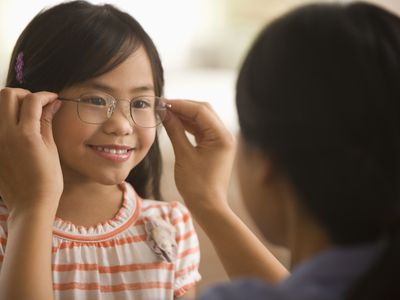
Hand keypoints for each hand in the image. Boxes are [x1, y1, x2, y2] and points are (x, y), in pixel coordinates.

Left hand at [0, 88, 62, 215]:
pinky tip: (15, 127)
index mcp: (25, 135)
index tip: (53, 99)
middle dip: (24, 94)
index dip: (45, 95)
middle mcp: (4, 134)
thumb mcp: (51, 149)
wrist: (30, 203)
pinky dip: (4, 120)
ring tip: (25, 114)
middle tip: (36, 104)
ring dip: (10, 104)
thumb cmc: (47, 180)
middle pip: (7, 95)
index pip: (32, 101)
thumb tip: (53, 104)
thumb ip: (47, 123)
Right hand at [162, 100, 235, 212]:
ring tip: (165, 113)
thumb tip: (164, 112)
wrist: (208, 207)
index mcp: (221, 136)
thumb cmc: (196, 185)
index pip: (201, 111)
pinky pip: (201, 130)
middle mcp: (225, 135)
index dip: (180, 104)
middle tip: (163, 106)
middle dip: (183, 107)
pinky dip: (188, 126)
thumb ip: (174, 130)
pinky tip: (174, 123)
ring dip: (185, 116)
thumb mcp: (183, 155)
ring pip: (202, 120)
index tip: (162, 102)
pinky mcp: (215, 147)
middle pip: (204, 111)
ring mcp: (221, 141)